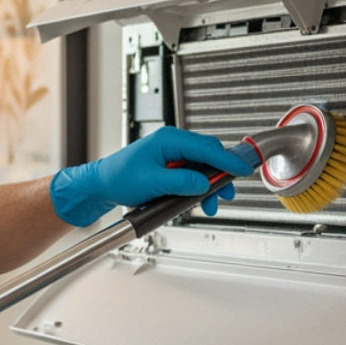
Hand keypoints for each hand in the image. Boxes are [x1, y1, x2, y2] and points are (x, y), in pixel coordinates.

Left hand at [49, 127, 254, 226]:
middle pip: (208, 156)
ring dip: (209, 186)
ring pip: (202, 167)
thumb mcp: (152, 183)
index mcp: (169, 140)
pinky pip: (192, 174)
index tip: (242, 170)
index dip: (227, 161)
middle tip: (226, 194)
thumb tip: (203, 183)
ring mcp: (173, 154)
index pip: (207, 148)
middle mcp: (173, 143)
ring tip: (210, 204)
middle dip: (220, 176)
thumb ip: (181, 182)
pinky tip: (198, 200)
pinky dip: (198, 187)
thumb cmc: (119, 178)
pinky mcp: (171, 166)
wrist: (103, 184)